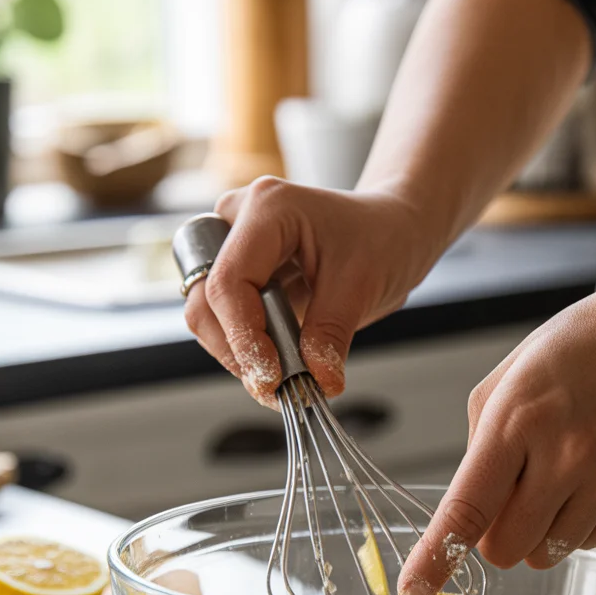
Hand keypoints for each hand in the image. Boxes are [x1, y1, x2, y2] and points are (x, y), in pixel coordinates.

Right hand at [183, 179, 428, 407]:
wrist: (389, 231)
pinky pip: (226, 322)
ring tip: (285, 378)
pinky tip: (280, 364)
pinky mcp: (241, 277)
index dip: (243, 337)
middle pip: (206, 301)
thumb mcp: (363, 284)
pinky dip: (248, 350)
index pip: (229, 282)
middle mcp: (239, 222)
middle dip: (236, 350)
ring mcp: (235, 249)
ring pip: (207, 316)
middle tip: (276, 385)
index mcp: (267, 209)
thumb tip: (317, 379)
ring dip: (239, 355)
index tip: (271, 377)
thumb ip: (331, 333)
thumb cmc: (381, 237)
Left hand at [397, 276, 595, 594]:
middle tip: (512, 496)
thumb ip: (477, 452)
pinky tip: (594, 474)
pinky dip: (580, 522)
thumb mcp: (503, 383)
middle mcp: (566, 456)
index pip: (468, 509)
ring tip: (560, 475)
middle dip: (496, 536)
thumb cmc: (572, 356)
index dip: (436, 556)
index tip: (414, 592)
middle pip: (506, 550)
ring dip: (539, 530)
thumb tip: (470, 520)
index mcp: (516, 421)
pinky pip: (588, 544)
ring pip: (547, 554)